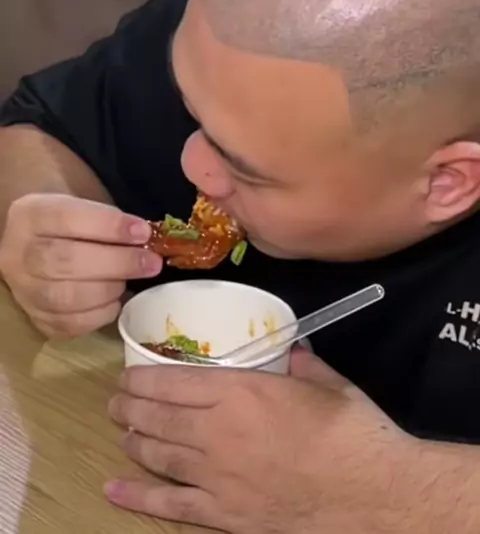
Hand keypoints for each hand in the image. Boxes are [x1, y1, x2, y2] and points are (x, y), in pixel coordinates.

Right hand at [0, 194, 160, 337]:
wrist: (37, 246)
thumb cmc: (69, 223)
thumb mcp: (82, 204)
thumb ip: (109, 219)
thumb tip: (147, 238)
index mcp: (31, 215)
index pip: (67, 218)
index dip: (109, 226)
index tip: (143, 232)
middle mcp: (18, 253)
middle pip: (66, 261)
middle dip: (117, 263)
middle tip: (151, 263)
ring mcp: (23, 290)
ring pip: (65, 298)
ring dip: (108, 291)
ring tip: (128, 282)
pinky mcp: (35, 319)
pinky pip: (68, 325)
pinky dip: (98, 316)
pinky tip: (113, 302)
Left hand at [107, 349, 418, 532]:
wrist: (374, 494)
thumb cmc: (353, 431)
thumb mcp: (326, 382)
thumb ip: (300, 362)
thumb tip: (290, 350)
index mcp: (242, 391)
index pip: (175, 380)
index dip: (144, 377)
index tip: (128, 374)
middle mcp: (219, 431)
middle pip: (159, 416)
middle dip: (130, 407)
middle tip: (115, 402)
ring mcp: (218, 476)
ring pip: (159, 455)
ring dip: (134, 441)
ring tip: (121, 432)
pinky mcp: (225, 514)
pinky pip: (171, 504)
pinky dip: (138, 496)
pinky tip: (114, 490)